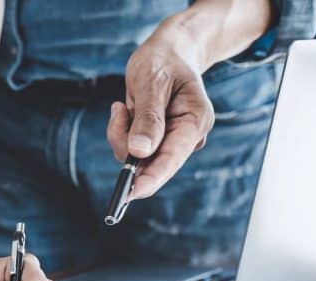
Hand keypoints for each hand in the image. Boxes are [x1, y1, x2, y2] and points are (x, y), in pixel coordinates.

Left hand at [106, 29, 214, 199]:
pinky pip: (129, 149)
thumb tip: (140, 152)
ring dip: (121, 134)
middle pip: (152, 163)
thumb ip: (148, 117)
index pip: (172, 158)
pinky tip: (124, 108)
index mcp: (194, 123)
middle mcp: (185, 137)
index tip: (132, 192)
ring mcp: (169, 141)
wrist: (166, 53)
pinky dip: (120, 131)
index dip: (151, 178)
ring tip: (124, 104)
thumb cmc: (163, 62)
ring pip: (136, 158)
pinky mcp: (154, 141)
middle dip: (128, 146)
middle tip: (121, 112)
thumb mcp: (153, 83)